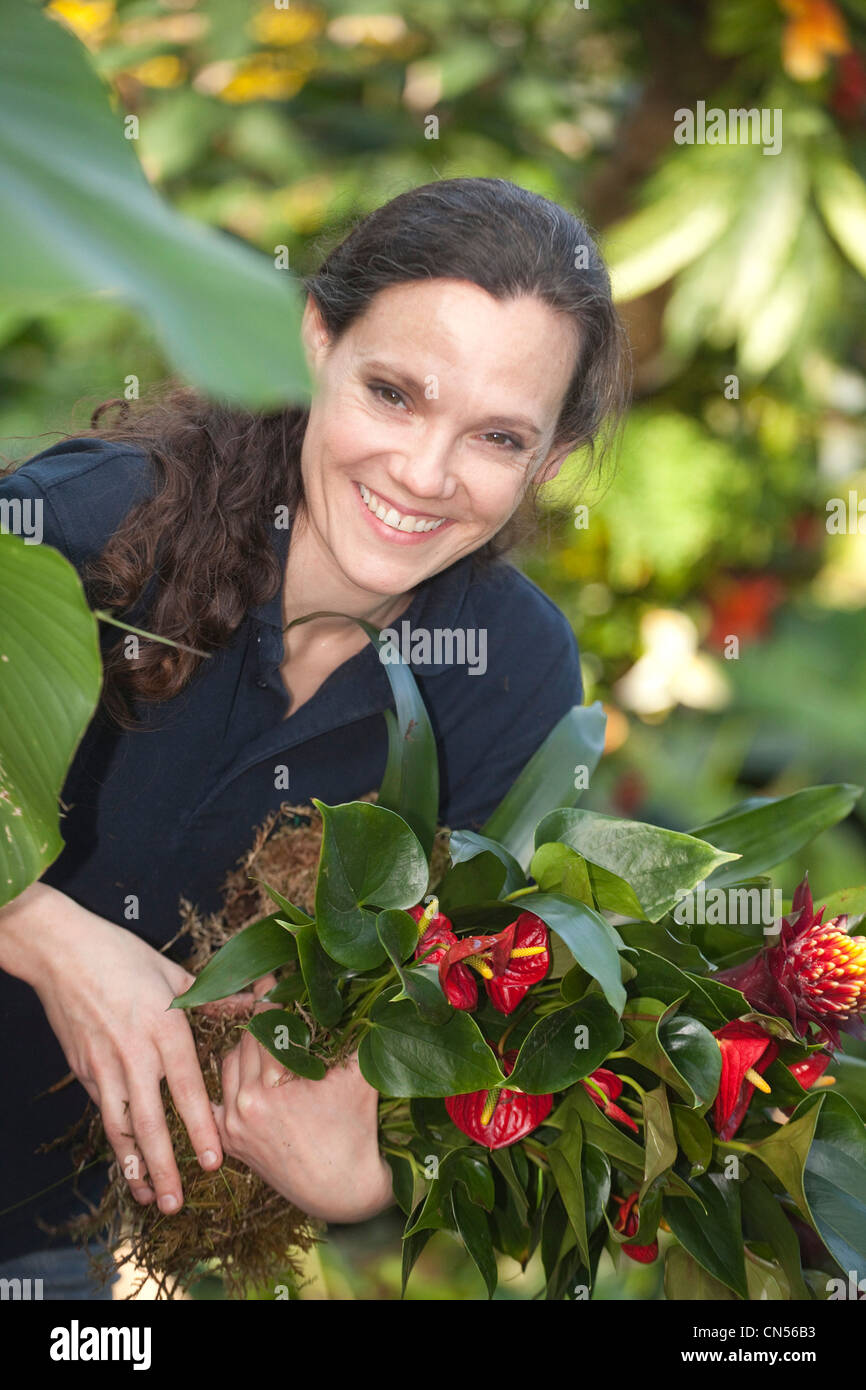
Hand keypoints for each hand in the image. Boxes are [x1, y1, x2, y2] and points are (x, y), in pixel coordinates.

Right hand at [0, 881, 258, 1214]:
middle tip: (176, 1203)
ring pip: (120, 1126)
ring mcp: (104, 1064)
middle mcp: (134, 1053)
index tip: (212, 1162)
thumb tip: (253, 1005)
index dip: (200, 1129)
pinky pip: (103, 1110)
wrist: (61, 951)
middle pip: (151, 1122)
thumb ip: (212, 998)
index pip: (188, 1089)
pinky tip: (126, 1160)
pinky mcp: (82, 1068)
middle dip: (165, 1167)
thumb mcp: (172, 971)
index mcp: (164, 1027)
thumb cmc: (120, 954)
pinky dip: (115, 1140)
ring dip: (134, 1166)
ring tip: (148, 1196)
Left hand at [213, 978, 394, 1223]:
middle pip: (246, 1039)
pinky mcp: (229, 1139)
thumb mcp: (359, 1076)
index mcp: (275, 1083)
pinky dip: (228, 1081)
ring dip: (245, 1048)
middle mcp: (247, 1101)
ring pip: (229, 1063)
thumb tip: (364, 991)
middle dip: (261, 1019)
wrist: (342, 1187)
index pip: (266, 1021)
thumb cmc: (356, 1129)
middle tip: (271, 999)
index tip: (271, 973)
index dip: (270, 994)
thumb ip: (355, 1031)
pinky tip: (242, 1069)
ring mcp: (234, 1122)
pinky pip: (217, 1096)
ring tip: (265, 1035)